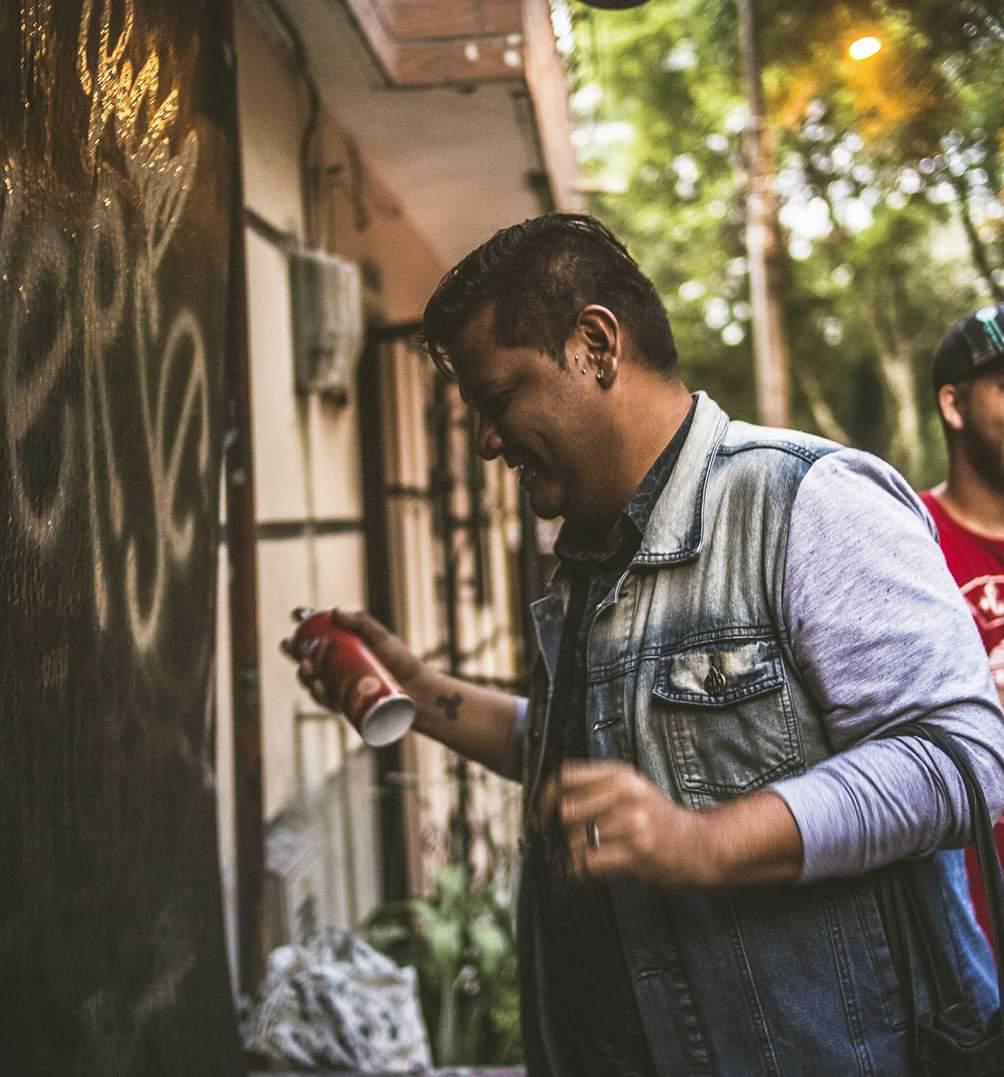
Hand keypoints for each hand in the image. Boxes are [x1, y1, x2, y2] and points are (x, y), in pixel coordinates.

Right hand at [280, 607, 425, 708]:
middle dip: (294, 652)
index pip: (318, 633)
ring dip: (303, 674)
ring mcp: (339, 685)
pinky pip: (326, 701)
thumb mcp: (382, 638)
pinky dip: (319, 695)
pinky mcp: (344, 704)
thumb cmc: (401, 661)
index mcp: (342, 646)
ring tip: (307, 667)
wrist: (418, 692)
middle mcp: (336, 666)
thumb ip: (361, 622)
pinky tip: (318, 687)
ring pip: (312, 680)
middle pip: (308, 657)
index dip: (303, 624)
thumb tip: (334, 611)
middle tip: (290, 646)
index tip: (295, 615)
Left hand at [539, 760, 715, 889]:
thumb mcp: (631, 790)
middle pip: (566, 809)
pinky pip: (588, 863)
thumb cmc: (658, 820)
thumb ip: (595, 789)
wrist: (700, 845)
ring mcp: (632, 821)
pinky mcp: (637, 851)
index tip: (539, 818)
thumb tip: (546, 804)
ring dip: (571, 857)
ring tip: (582, 862)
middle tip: (563, 845)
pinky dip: (580, 873)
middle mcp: (626, 792)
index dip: (545, 798)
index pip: (565, 776)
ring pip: (575, 840)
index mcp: (620, 773)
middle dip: (559, 832)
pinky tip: (588, 874)